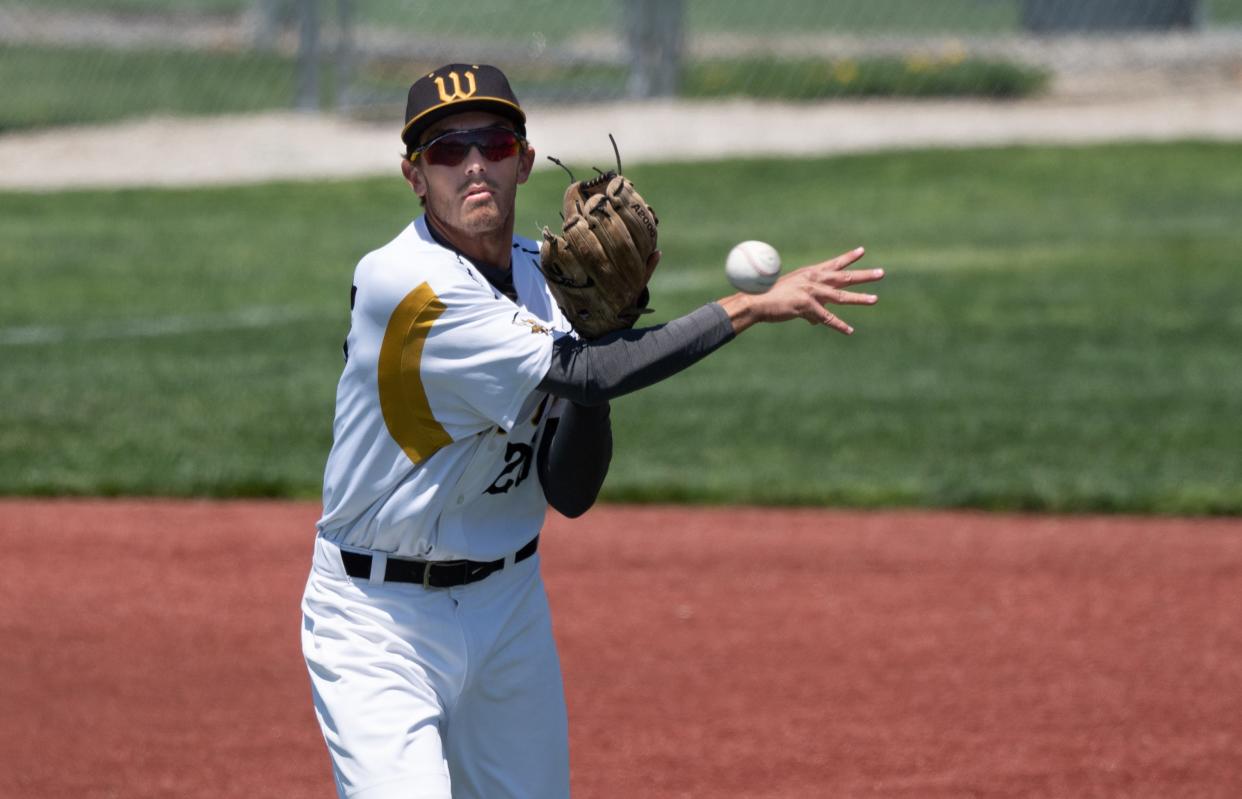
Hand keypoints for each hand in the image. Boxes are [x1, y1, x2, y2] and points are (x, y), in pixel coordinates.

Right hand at [718, 246, 883, 334]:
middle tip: (881, 273)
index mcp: (809, 273)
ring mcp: (811, 292)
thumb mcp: (793, 296)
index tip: (862, 251)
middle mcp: (813, 280)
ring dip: (860, 298)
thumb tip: (817, 320)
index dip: (849, 258)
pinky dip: (839, 326)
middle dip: (864, 275)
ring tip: (875, 299)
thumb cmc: (771, 298)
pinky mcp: (807, 307)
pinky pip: (827, 318)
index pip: (833, 264)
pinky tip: (849, 331)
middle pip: (844, 277)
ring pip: (841, 296)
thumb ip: (810, 307)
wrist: (756, 301)